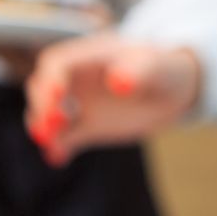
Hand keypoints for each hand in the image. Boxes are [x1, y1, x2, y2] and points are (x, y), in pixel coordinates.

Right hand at [24, 35, 201, 164]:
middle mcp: (76, 79)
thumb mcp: (160, 67)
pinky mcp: (84, 128)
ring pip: (46, 114)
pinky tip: (58, 159)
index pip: (58, 64)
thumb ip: (141, 71)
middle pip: (42, 87)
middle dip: (42, 106)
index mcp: (89, 56)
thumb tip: (118, 82)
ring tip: (51, 144)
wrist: (174, 90)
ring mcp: (78, 104)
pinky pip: (63, 139)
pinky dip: (57, 148)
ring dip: (43, 128)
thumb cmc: (166, 69)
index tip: (58, 95)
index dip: (52, 79)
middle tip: (54, 125)